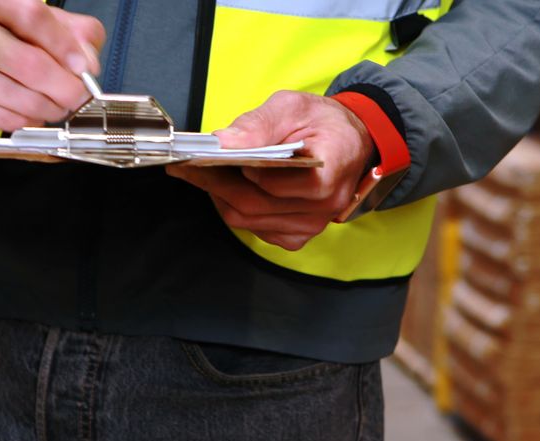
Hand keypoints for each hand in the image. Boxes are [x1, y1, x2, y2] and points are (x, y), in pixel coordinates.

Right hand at [0, 0, 105, 134]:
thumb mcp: (35, 29)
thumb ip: (72, 35)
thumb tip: (88, 64)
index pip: (32, 14)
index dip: (63, 44)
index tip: (82, 67)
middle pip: (31, 64)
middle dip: (64, 88)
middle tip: (77, 97)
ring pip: (23, 98)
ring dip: (49, 108)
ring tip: (53, 105)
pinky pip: (8, 119)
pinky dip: (28, 121)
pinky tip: (26, 112)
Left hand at [166, 91, 374, 250]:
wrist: (350, 143)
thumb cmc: (325, 124)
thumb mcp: (294, 106)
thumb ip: (259, 124)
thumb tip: (224, 142)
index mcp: (330, 169)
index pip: (275, 182)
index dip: (240, 172)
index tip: (207, 157)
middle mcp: (323, 205)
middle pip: (255, 205)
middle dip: (215, 184)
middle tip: (188, 165)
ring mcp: (311, 224)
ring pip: (250, 220)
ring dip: (221, 197)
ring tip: (202, 173)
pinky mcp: (299, 235)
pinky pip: (257, 229)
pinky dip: (237, 209)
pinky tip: (229, 188)